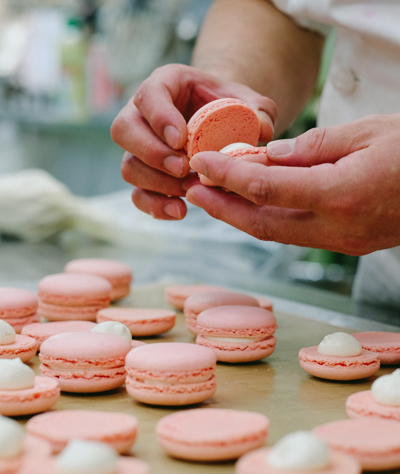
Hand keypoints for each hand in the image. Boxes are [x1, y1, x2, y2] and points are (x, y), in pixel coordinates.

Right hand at [110, 64, 275, 220]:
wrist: (223, 126)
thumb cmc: (233, 109)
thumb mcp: (250, 103)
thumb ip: (260, 111)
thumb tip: (261, 129)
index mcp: (165, 84)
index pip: (148, 94)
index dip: (159, 118)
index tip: (181, 139)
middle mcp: (142, 114)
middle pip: (124, 130)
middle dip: (152, 153)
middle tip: (183, 168)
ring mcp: (139, 147)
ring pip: (128, 165)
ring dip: (157, 183)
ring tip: (189, 190)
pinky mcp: (145, 176)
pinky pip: (137, 194)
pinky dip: (155, 206)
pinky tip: (181, 211)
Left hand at [187, 114, 399, 254]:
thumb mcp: (365, 132)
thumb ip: (311, 148)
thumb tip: (267, 157)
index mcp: (340, 194)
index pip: (267, 188)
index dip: (228, 176)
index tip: (202, 164)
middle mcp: (337, 228)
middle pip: (263, 225)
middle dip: (223, 209)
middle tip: (193, 190)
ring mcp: (343, 242)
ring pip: (277, 235)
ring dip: (242, 217)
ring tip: (214, 198)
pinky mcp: (347, 245)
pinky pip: (297, 235)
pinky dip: (270, 219)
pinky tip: (253, 205)